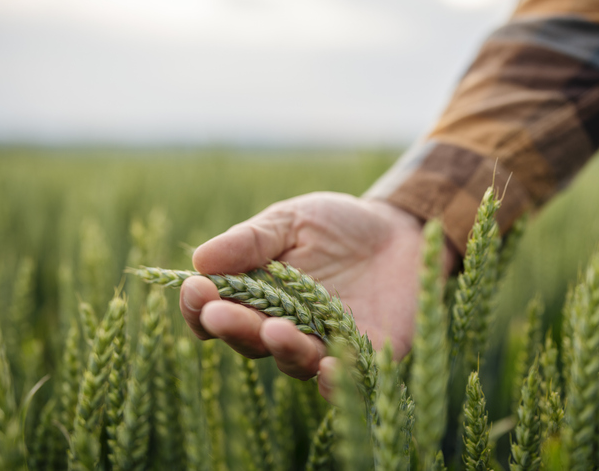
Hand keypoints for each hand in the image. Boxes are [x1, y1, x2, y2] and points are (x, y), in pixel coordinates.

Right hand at [179, 191, 453, 397]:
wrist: (402, 233)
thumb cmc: (338, 226)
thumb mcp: (293, 221)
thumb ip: (251, 240)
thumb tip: (200, 258)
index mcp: (258, 297)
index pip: (217, 312)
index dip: (201, 306)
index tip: (196, 287)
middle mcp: (284, 328)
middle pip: (249, 339)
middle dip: (233, 327)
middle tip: (220, 314)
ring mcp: (323, 346)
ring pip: (294, 359)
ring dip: (282, 347)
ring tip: (275, 329)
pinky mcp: (365, 358)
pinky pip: (345, 377)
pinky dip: (334, 378)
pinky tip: (329, 367)